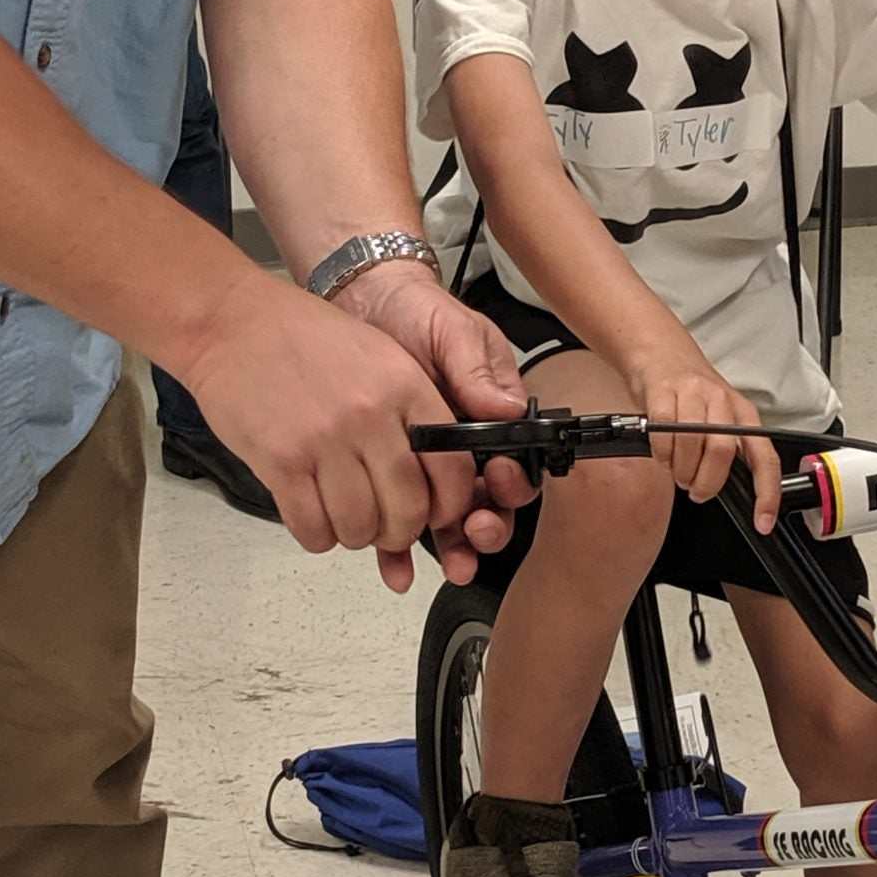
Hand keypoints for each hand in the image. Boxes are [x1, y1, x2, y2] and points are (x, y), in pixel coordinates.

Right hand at [171, 271, 521, 588]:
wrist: (233, 323)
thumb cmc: (305, 338)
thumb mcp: (380, 355)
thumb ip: (412, 410)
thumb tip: (435, 473)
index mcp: (405, 386)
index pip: (453, 468)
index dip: (450, 506)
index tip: (437, 513)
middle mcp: (370, 415)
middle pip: (407, 509)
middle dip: (400, 533)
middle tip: (387, 529)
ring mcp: (324, 440)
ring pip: (359, 527)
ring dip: (356, 536)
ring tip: (345, 519)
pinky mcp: (280, 461)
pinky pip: (311, 526)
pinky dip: (317, 535)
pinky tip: (313, 517)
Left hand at [330, 263, 534, 570]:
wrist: (361, 307)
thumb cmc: (417, 313)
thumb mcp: (453, 331)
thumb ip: (477, 368)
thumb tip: (508, 406)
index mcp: (491, 416)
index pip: (515, 462)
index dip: (511, 481)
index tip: (498, 478)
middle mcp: (465, 449)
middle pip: (488, 504)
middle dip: (487, 526)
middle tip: (475, 528)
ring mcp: (426, 468)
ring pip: (447, 522)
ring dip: (453, 549)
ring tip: (450, 563)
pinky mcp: (388, 477)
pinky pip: (396, 520)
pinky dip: (398, 551)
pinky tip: (395, 569)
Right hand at [627, 337, 781, 531]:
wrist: (662, 353)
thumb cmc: (693, 392)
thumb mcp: (722, 417)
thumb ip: (729, 449)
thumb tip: (731, 489)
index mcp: (744, 414)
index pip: (765, 458)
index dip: (767, 493)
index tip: (763, 521)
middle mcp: (722, 402)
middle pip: (721, 452)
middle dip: (705, 483)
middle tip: (695, 489)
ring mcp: (692, 393)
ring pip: (691, 444)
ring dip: (681, 470)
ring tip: (677, 471)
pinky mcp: (663, 391)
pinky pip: (663, 433)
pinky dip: (661, 453)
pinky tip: (662, 454)